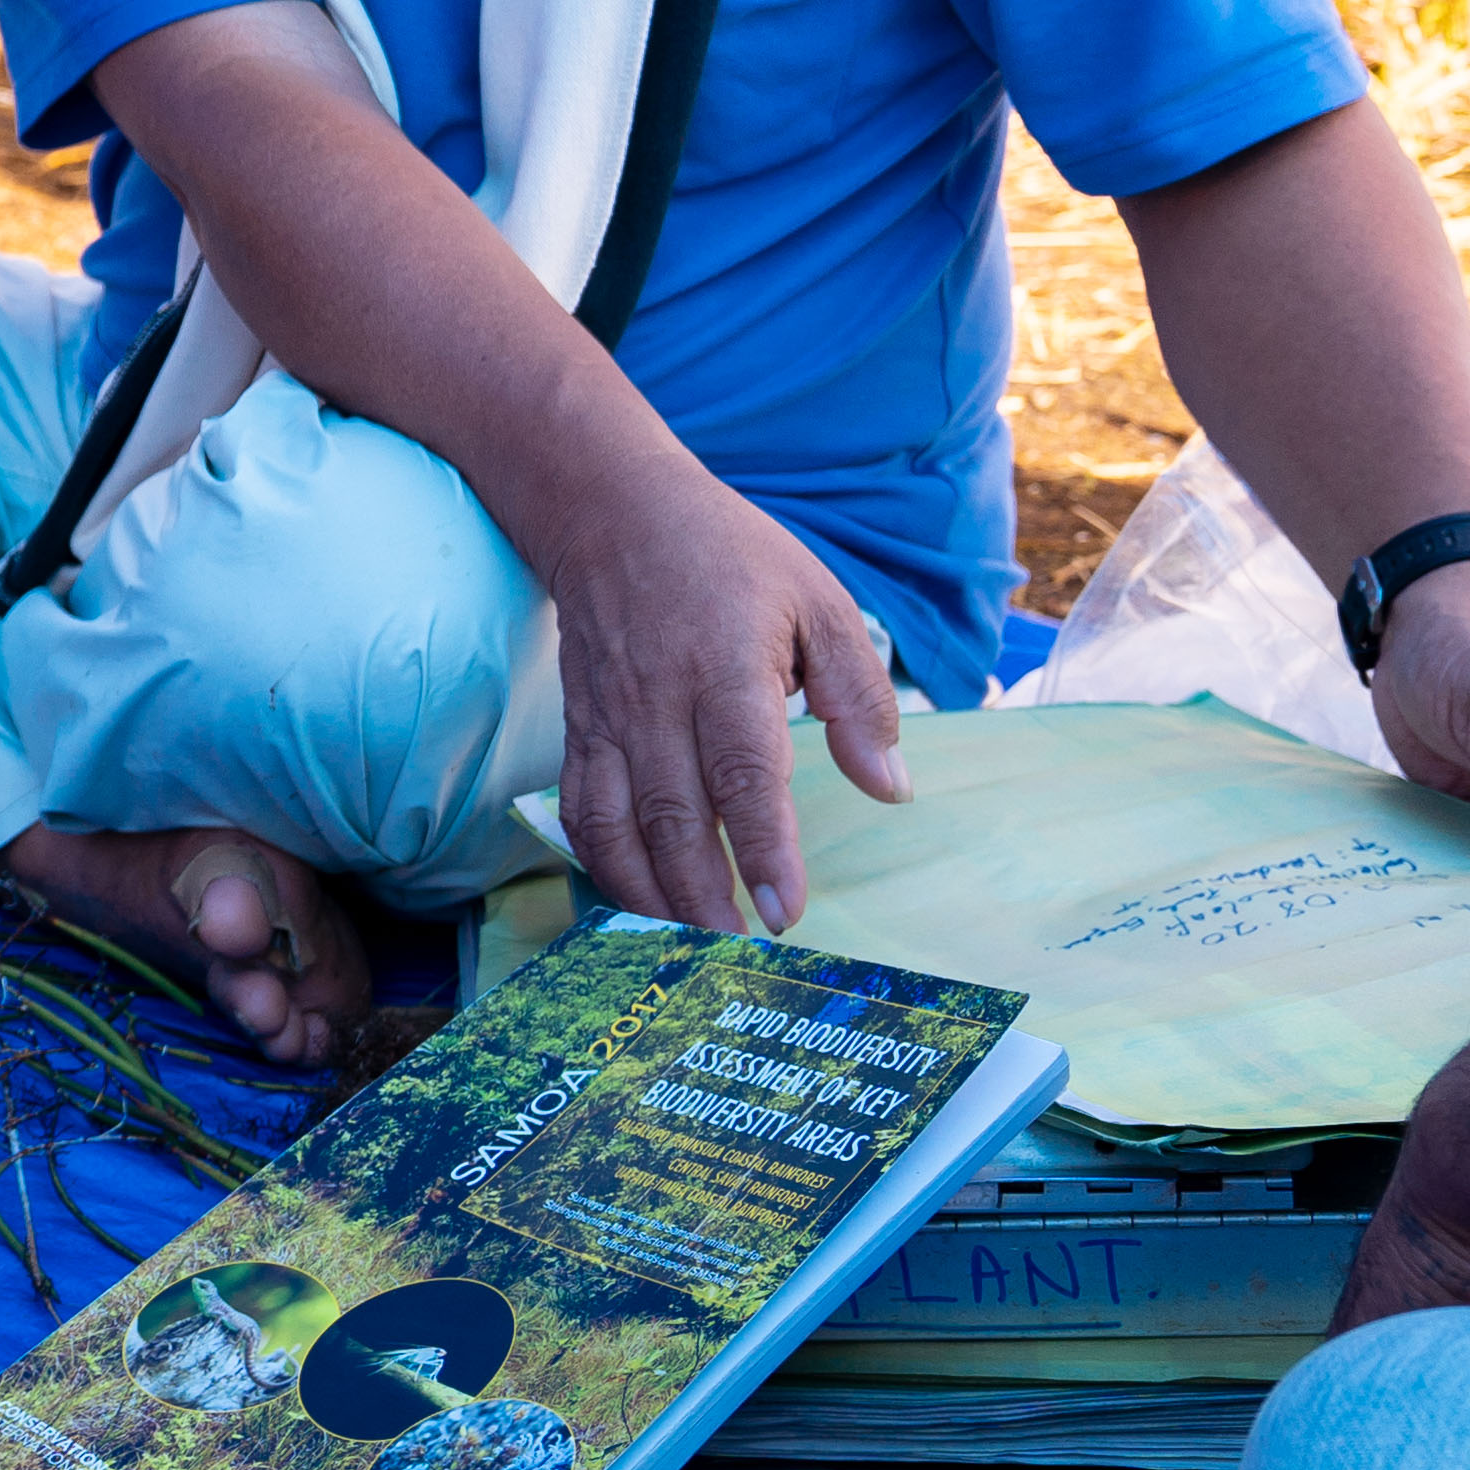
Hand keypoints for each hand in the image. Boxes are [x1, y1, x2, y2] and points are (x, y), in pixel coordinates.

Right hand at [535, 456, 904, 933]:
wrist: (609, 510)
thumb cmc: (729, 556)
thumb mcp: (820, 602)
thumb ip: (860, 698)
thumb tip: (890, 788)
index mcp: (726, 667)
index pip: (744, 771)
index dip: (763, 847)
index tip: (786, 912)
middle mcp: (658, 700)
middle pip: (675, 817)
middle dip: (705, 897)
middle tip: (738, 959)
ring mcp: (608, 717)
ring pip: (618, 825)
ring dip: (650, 895)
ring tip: (687, 947)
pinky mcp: (578, 727)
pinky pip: (581, 810)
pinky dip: (604, 864)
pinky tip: (636, 899)